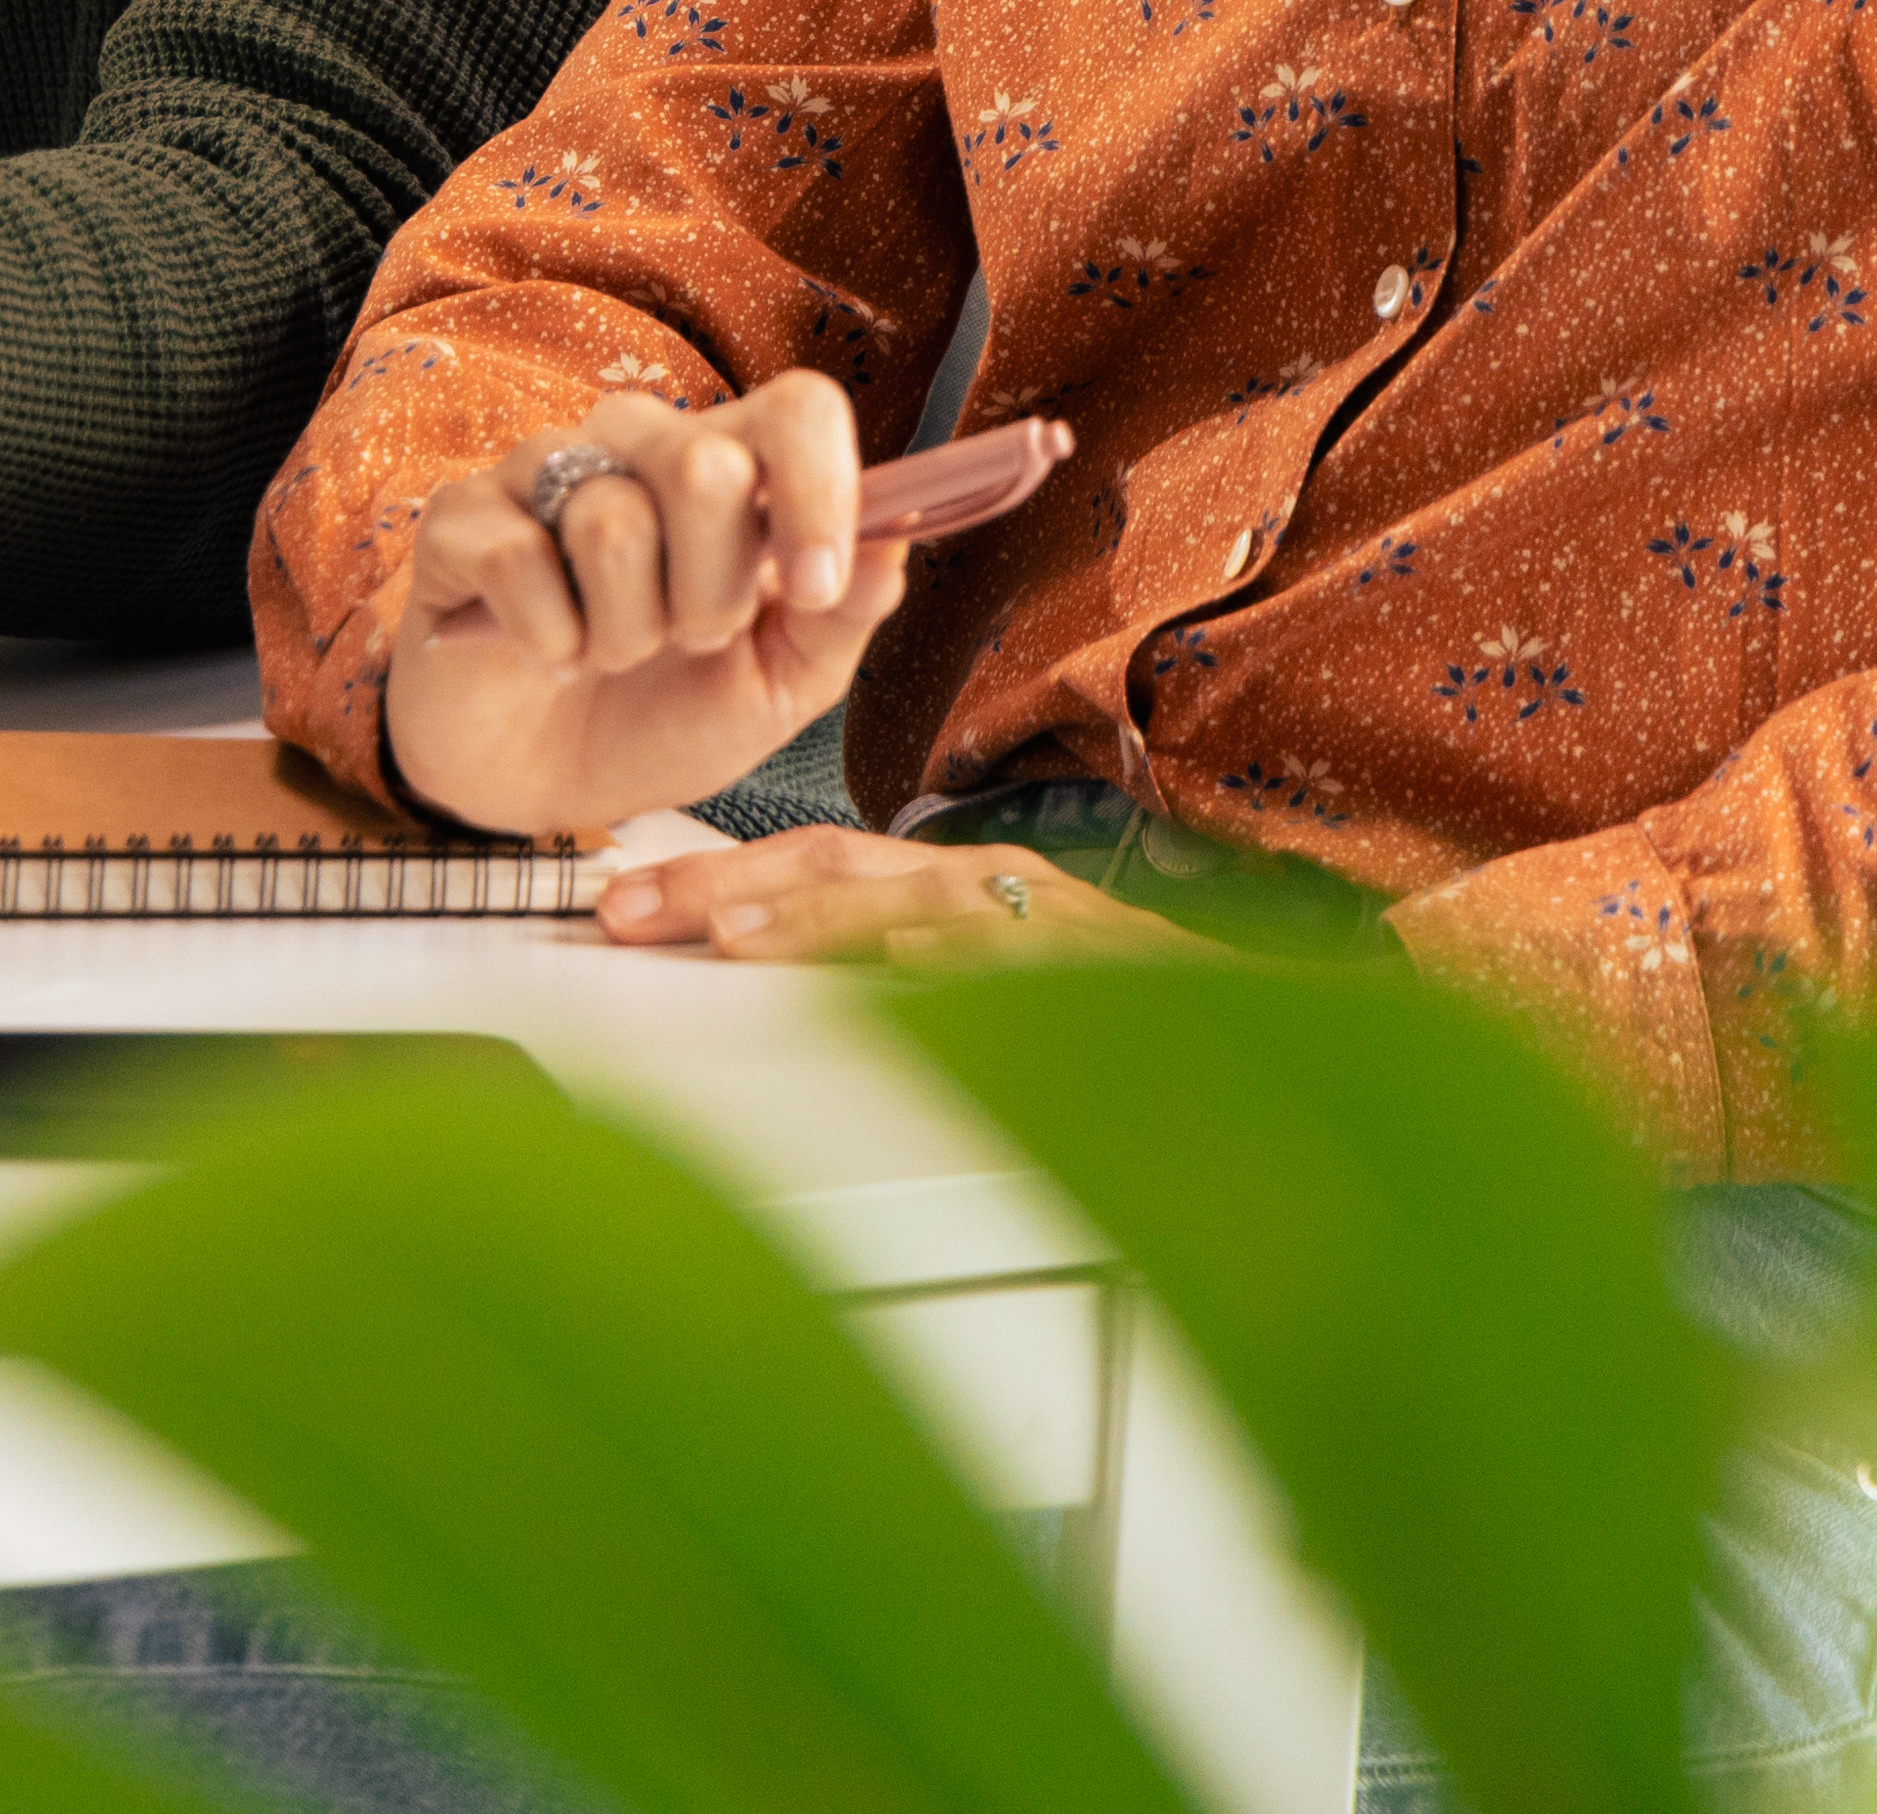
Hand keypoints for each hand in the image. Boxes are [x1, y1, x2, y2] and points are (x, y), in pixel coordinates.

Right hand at [378, 372, 896, 843]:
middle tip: (688, 641)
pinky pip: (518, 560)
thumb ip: (839, 619)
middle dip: (711, 595)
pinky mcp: (461, 522)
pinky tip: (547, 658)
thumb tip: (893, 545)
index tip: (816, 587)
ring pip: (612, 521)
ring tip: (611, 657)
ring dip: (626, 633)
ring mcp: (541, 475)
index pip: (798, 408)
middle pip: (705, 464)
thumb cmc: (665, 718)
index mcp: (733, 471)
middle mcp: (639, 448)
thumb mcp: (776, 688)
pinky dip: (550, 642)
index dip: (820, 488)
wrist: (541, 791)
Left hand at [592, 825, 1201, 968]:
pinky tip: (901, 959)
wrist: (1258, 1014)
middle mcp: (982, 884)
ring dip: (810, 917)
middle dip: (718, 886)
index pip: (809, 861)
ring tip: (728, 938)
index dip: (709, 875)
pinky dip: (955, 952)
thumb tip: (781, 983)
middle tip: (624, 916)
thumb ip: (890, 968)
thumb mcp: (982, 973)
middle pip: (831, 864)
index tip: (619, 904)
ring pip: (906, 902)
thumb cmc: (1117, 1004)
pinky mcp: (1097, 961)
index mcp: (947, 885)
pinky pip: (1017, 950)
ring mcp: (1039, 918)